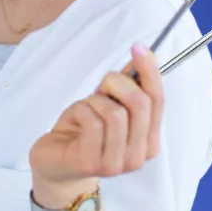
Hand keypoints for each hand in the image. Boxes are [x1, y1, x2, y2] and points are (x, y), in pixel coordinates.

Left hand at [28, 42, 163, 196]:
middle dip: (118, 83)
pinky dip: (81, 110)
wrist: (53, 164)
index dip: (150, 71)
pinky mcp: (90, 163)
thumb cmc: (82, 132)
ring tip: (86, 109)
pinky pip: (92, 122)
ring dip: (95, 101)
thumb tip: (141, 56)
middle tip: (102, 85)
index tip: (139, 47)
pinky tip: (76, 119)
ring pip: (114, 113)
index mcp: (149, 141)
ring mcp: (116, 163)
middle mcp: (138, 156)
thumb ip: (127, 85)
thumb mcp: (106, 104)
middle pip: (140, 104)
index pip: (158, 101)